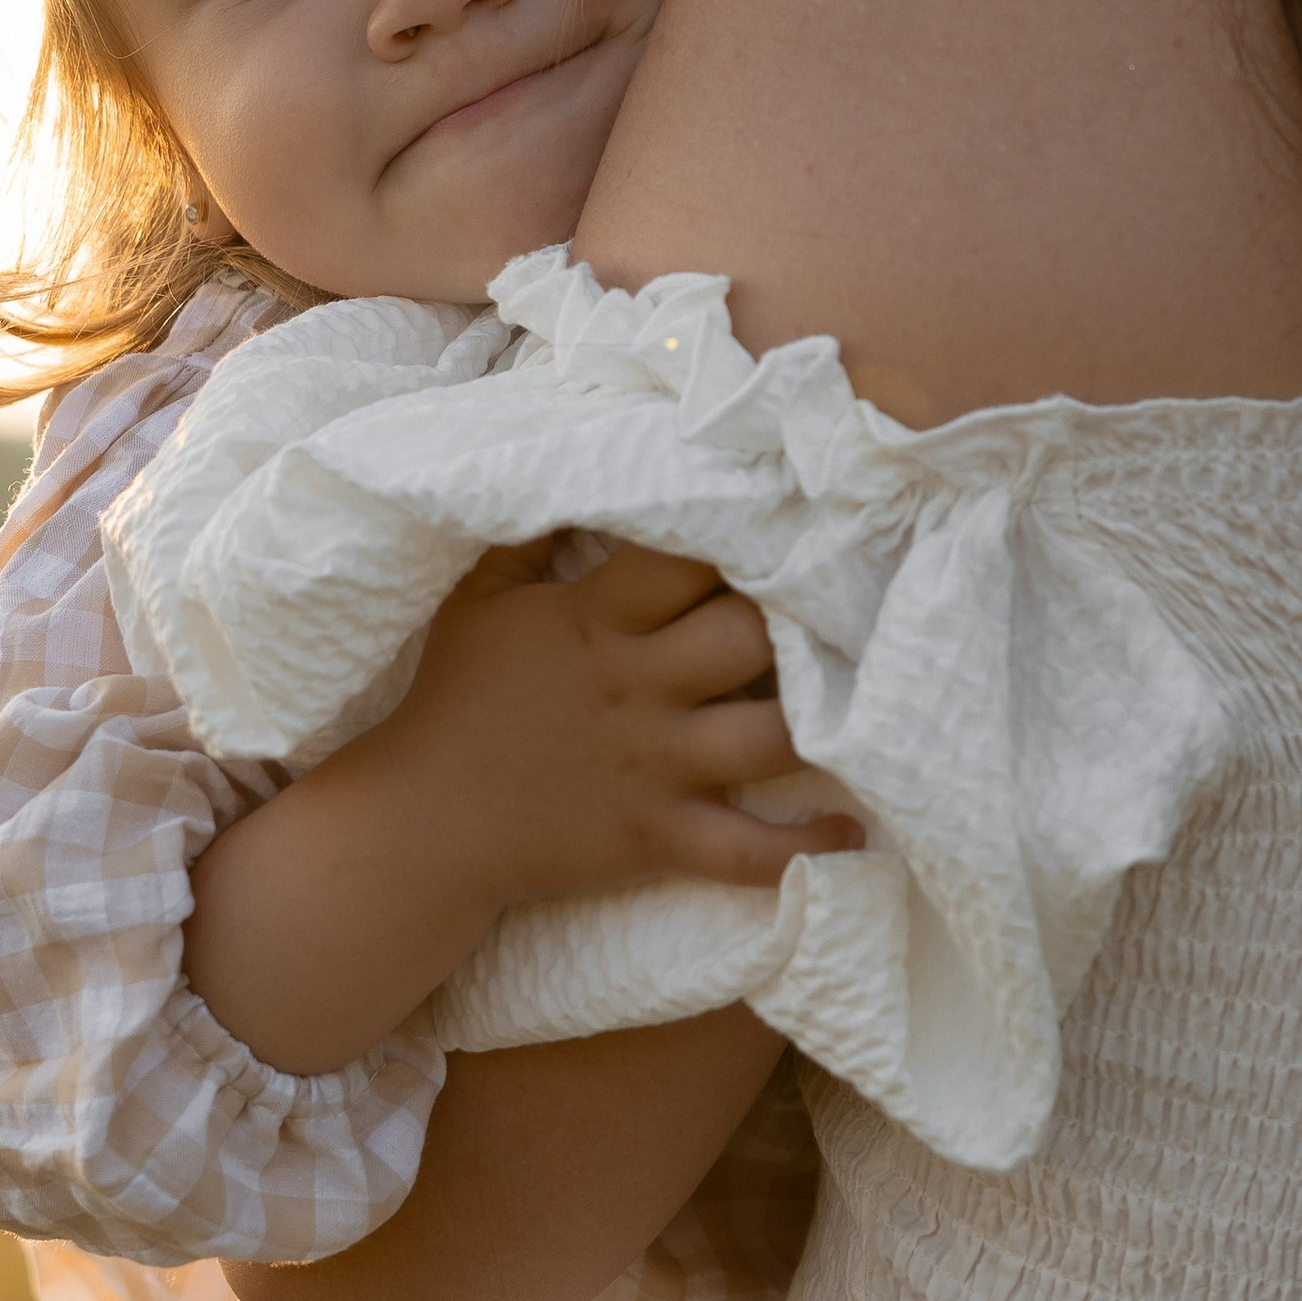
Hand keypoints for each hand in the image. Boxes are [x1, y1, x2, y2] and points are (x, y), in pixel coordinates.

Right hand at [366, 538, 856, 914]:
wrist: (425, 823)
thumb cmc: (458, 698)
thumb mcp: (482, 597)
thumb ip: (533, 526)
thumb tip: (579, 449)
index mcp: (597, 621)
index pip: (682, 557)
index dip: (740, 531)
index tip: (788, 510)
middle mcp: (637, 687)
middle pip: (749, 636)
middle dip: (803, 617)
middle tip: (854, 603)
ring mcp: (654, 766)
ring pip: (770, 738)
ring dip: (828, 723)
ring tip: (876, 701)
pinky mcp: (657, 837)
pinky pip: (748, 851)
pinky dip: (806, 849)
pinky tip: (856, 833)